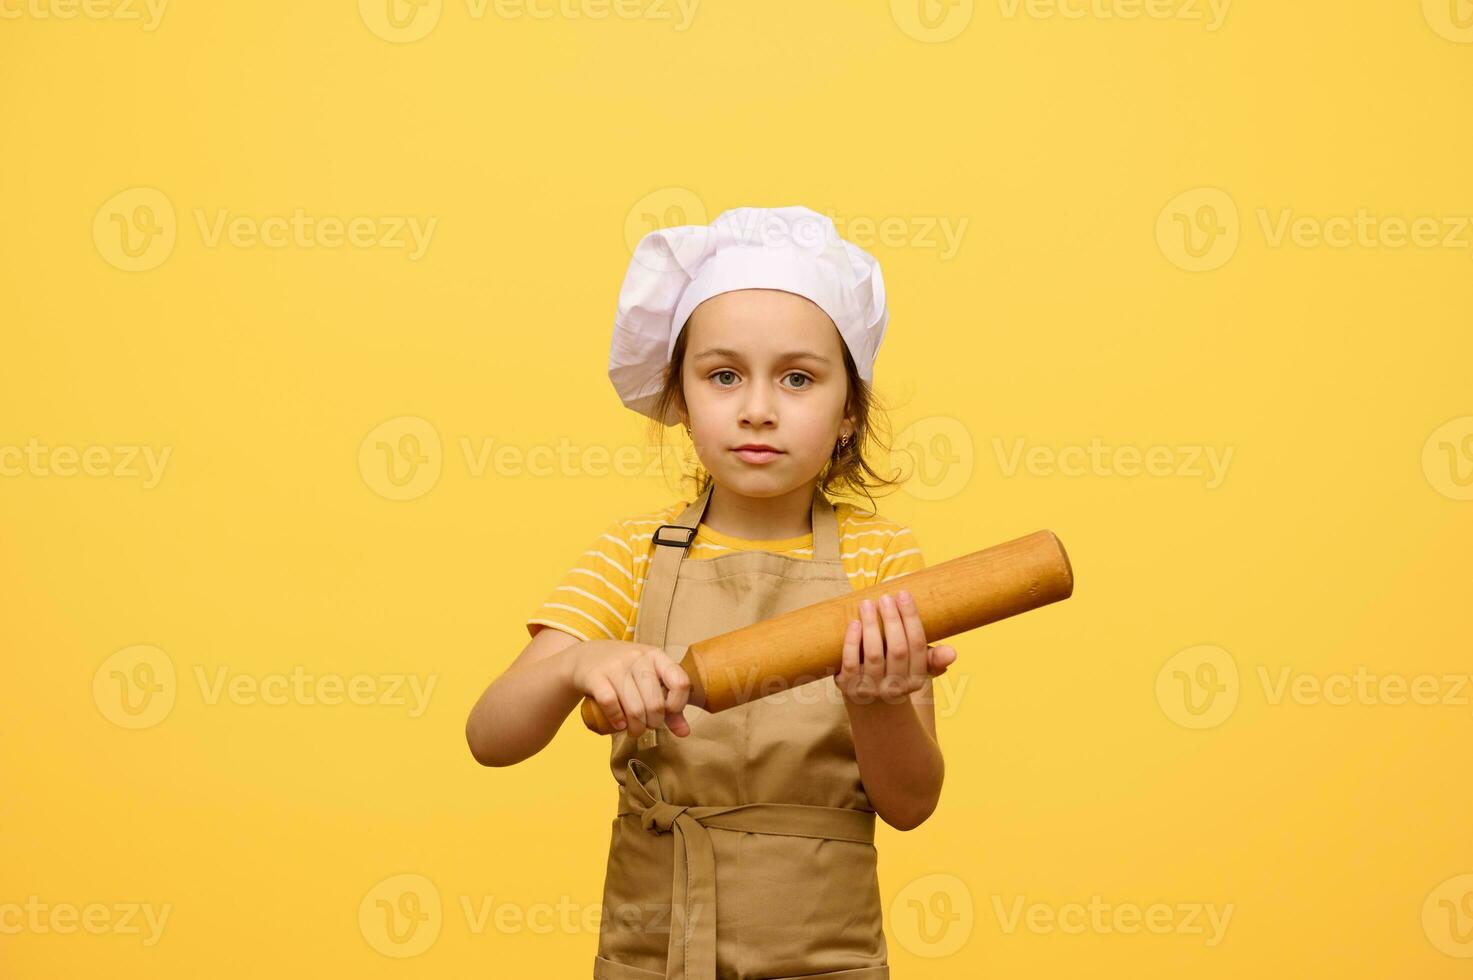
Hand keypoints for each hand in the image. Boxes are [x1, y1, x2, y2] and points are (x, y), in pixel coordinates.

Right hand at [565, 640, 690, 738]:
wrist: (584, 658)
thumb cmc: (624, 672)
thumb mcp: (648, 680)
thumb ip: (669, 706)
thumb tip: (685, 733)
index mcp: (656, 656)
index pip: (680, 682)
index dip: (678, 705)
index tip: (668, 713)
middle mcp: (637, 658)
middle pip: (655, 703)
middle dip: (653, 723)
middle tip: (647, 726)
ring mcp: (616, 666)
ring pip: (634, 707)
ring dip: (636, 728)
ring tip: (634, 730)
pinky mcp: (596, 676)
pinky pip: (611, 704)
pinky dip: (617, 720)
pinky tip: (619, 725)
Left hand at [835, 589, 956, 705]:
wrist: (868, 701)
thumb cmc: (896, 672)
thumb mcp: (916, 668)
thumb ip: (933, 659)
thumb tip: (952, 653)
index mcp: (916, 679)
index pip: (918, 645)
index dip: (911, 618)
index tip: (903, 595)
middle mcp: (896, 687)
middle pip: (898, 649)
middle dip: (892, 620)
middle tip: (885, 597)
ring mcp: (872, 689)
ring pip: (874, 655)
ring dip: (871, 626)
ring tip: (867, 604)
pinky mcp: (849, 688)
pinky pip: (851, 663)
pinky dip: (852, 642)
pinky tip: (854, 623)